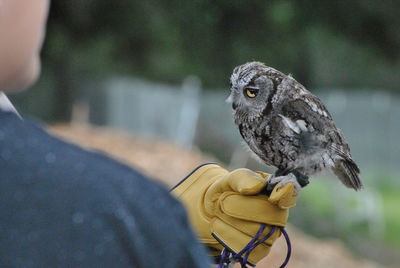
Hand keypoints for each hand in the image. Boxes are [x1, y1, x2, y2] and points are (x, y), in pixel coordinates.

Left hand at [171, 163, 297, 264]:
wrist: (213, 208)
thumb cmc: (227, 189)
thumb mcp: (231, 178)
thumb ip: (244, 178)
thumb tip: (258, 186)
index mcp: (276, 191)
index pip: (289, 195)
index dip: (284, 196)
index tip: (272, 198)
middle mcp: (279, 214)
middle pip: (271, 218)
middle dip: (241, 209)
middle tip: (223, 202)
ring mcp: (271, 234)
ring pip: (257, 235)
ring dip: (231, 222)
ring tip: (221, 213)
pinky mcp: (259, 250)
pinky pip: (249, 250)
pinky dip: (229, 237)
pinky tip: (221, 226)